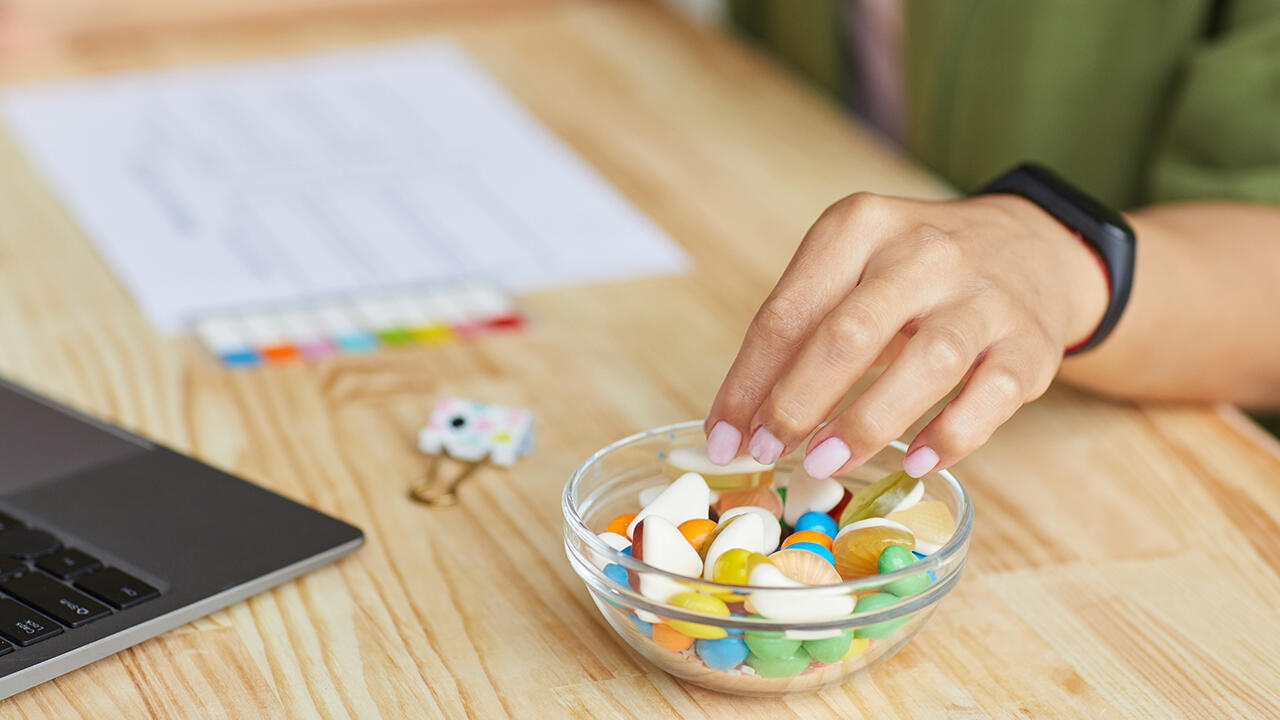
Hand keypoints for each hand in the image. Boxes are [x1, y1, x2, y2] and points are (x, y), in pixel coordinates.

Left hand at [703, 191, 1108, 478]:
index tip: (723, 438)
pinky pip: (988, 395)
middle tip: (766, 452)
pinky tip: (912, 463)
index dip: (748, 381)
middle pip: (848, 333)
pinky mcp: (1030, 343)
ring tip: (821, 465)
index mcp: (860, 227)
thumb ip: (802, 333)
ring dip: (864, 423)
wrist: (1033, 249)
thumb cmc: (916, 274)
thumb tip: (741, 422)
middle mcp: (923, 253)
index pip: (788, 311)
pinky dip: (949, 436)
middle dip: (795, 403)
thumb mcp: (853, 270)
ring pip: (924, 363)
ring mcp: (983, 297)